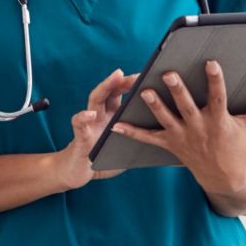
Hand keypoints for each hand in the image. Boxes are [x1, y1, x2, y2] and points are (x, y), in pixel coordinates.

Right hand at [50, 68, 138, 191]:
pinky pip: (79, 124)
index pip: (121, 94)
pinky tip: (90, 115)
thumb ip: (139, 137)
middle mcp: (99, 115)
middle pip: (109, 91)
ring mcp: (88, 123)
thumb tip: (167, 134)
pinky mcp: (79, 136)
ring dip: (105, 87)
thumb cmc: (104, 158)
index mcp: (112, 116)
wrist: (79, 172)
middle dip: (122, 80)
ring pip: (95, 100)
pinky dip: (83, 118)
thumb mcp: (125, 146)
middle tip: (136, 73)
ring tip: (115, 77)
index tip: (150, 75)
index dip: (133, 84)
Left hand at [112, 59, 245, 195]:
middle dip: (178, 90)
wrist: (228, 179)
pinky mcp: (170, 144)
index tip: (211, 62)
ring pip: (166, 119)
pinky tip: (115, 124)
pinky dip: (132, 133)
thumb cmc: (242, 146)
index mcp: (220, 120)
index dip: (215, 80)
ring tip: (143, 91)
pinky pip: (148, 139)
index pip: (218, 96)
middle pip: (187, 106)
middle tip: (169, 74)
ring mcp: (183, 136)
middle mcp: (199, 127)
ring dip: (154, 106)